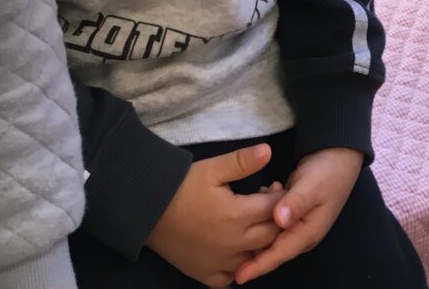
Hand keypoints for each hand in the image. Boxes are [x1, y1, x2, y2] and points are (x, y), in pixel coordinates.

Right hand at [147, 144, 281, 287]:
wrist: (149, 211)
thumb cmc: (182, 187)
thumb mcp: (213, 168)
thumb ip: (242, 161)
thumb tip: (269, 151)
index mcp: (238, 216)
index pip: (274, 209)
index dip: (279, 196)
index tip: (274, 186)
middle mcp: (234, 244)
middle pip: (270, 236)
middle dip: (275, 219)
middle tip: (266, 204)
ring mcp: (221, 263)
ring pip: (255, 259)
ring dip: (260, 243)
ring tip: (253, 224)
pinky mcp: (207, 275)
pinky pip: (232, 278)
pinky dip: (240, 267)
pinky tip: (237, 251)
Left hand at [233, 146, 363, 283]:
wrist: (339, 154)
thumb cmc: (327, 171)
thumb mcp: (312, 185)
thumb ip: (296, 202)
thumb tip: (278, 220)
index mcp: (308, 232)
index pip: (280, 253)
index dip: (259, 265)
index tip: (239, 275)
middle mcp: (302, 232)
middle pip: (273, 249)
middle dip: (252, 250)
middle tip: (229, 246)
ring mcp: (297, 222)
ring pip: (271, 234)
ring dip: (258, 224)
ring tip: (246, 207)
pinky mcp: (293, 211)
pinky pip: (274, 220)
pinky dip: (263, 211)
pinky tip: (259, 193)